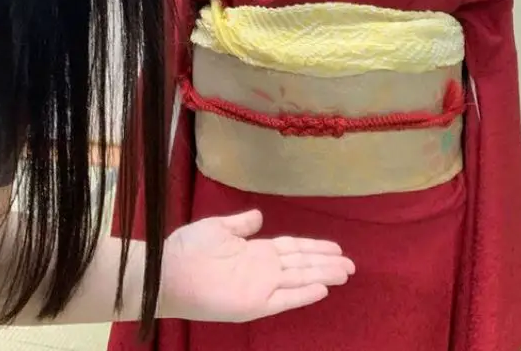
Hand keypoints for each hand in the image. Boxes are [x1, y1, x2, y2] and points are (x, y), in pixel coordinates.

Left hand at [159, 209, 354, 322]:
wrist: (169, 272)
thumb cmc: (188, 249)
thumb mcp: (217, 228)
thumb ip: (240, 224)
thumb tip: (260, 216)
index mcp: (254, 251)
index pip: (291, 248)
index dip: (313, 248)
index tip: (336, 247)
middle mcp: (262, 269)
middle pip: (301, 264)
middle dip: (326, 263)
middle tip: (351, 263)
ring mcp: (260, 287)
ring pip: (299, 279)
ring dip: (322, 276)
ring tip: (345, 273)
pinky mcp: (254, 304)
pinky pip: (283, 299)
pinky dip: (302, 295)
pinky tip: (321, 290)